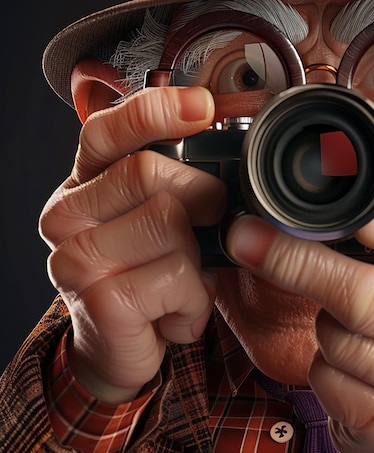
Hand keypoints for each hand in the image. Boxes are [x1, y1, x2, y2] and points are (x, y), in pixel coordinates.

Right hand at [40, 86, 223, 402]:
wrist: (123, 346)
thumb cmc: (152, 274)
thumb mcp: (163, 217)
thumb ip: (178, 176)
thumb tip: (227, 133)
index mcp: (85, 183)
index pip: (105, 130)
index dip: (153, 111)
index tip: (203, 106)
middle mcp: (67, 214)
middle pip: (148, 171)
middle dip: (200, 197)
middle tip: (208, 227)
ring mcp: (75, 258)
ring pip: (169, 223)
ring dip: (199, 258)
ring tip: (184, 280)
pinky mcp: (98, 300)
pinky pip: (178, 277)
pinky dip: (197, 299)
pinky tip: (178, 312)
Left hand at [224, 198, 373, 452]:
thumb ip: (355, 238)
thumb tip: (282, 201)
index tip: (338, 209)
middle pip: (368, 292)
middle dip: (300, 265)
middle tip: (247, 238)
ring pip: (344, 341)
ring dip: (321, 330)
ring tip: (334, 327)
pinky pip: (334, 385)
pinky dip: (321, 373)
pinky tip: (338, 368)